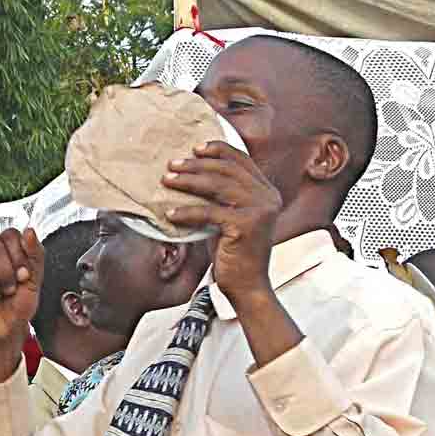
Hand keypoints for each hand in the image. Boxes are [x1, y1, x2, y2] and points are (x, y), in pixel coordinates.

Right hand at [0, 228, 42, 384]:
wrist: (6, 330)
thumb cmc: (18, 306)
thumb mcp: (35, 280)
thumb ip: (36, 253)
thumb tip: (29, 231)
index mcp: (4, 250)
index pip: (9, 235)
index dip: (18, 256)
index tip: (22, 274)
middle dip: (6, 275)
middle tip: (9, 289)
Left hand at [161, 141, 282, 305]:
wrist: (247, 286)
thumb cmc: (234, 254)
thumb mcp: (230, 218)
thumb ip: (223, 198)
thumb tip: (192, 176)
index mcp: (267, 192)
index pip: (242, 161)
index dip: (218, 150)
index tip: (195, 149)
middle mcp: (268, 197)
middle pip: (227, 170)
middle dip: (196, 165)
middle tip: (172, 165)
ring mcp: (260, 211)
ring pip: (218, 186)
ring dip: (188, 181)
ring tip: (167, 181)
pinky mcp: (246, 226)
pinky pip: (210, 212)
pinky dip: (187, 212)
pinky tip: (170, 214)